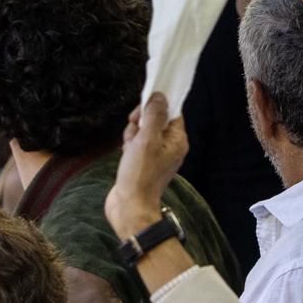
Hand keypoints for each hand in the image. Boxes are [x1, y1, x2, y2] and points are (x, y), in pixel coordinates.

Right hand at [105, 94, 188, 238]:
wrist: (129, 206)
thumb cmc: (140, 174)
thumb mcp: (147, 139)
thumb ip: (154, 115)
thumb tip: (159, 96)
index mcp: (177, 140)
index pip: (171, 113)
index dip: (155, 107)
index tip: (141, 111)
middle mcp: (170, 147)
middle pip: (156, 121)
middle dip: (141, 122)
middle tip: (133, 130)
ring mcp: (156, 156)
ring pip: (144, 133)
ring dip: (132, 135)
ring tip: (128, 147)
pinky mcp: (143, 164)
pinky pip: (137, 146)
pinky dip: (129, 146)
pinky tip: (125, 153)